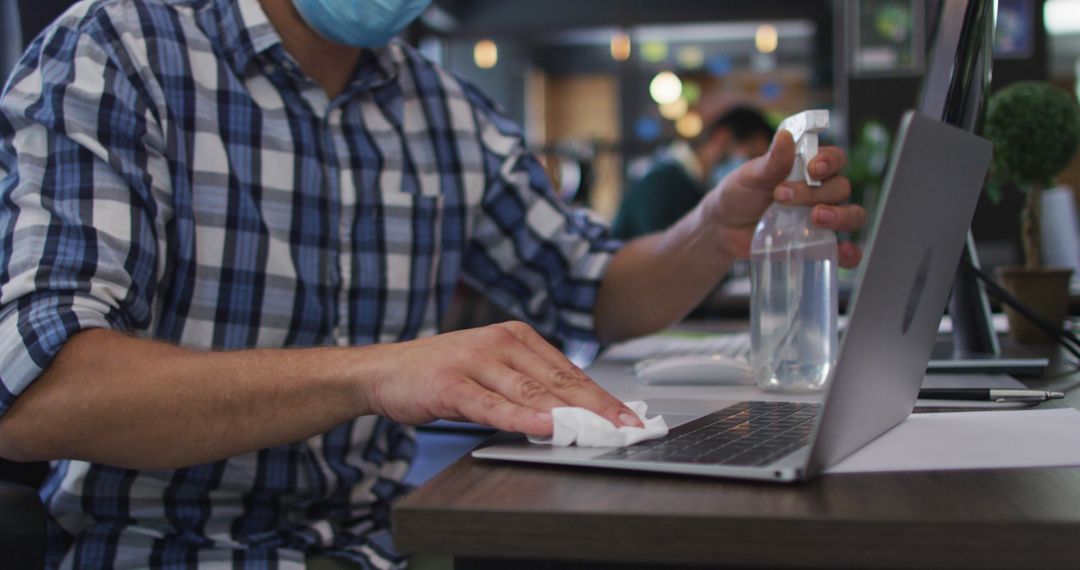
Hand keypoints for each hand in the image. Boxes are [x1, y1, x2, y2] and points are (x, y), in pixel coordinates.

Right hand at [364, 322, 641, 435]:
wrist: (383, 370)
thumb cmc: (440, 373)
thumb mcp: (492, 372)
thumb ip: (529, 386)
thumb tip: (574, 413)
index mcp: (516, 336)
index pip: (569, 370)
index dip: (602, 396)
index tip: (629, 417)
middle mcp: (500, 342)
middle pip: (559, 380)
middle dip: (598, 408)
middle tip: (626, 428)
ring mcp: (475, 360)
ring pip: (532, 392)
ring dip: (568, 415)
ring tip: (597, 432)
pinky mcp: (452, 383)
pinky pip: (492, 404)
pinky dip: (520, 418)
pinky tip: (543, 428)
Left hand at [700, 130, 865, 267]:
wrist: (724, 228)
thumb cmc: (739, 194)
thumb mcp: (750, 176)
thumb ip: (771, 161)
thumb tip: (785, 136)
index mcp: (808, 168)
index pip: (835, 159)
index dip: (830, 162)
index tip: (814, 168)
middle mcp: (821, 192)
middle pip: (841, 188)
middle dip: (817, 192)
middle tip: (785, 197)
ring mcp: (823, 219)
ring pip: (851, 215)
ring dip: (841, 217)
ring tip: (816, 219)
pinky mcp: (818, 244)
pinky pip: (844, 250)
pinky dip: (850, 252)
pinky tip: (842, 252)